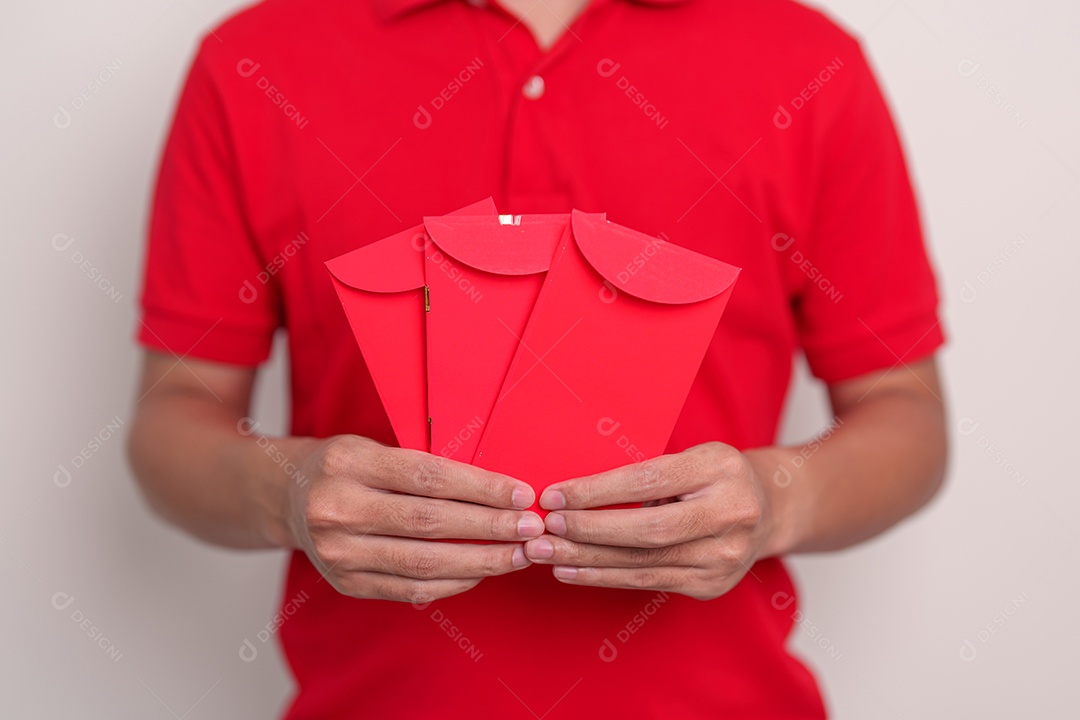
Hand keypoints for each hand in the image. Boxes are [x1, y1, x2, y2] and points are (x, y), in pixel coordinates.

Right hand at [287, 435, 543, 602]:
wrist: (288, 497)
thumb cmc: (347, 466)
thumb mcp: (375, 447)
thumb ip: (424, 467)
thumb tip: (499, 491)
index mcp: (348, 463)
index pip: (428, 477)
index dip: (481, 488)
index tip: (521, 494)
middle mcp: (337, 509)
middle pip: (429, 522)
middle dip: (490, 527)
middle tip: (532, 528)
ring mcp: (338, 553)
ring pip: (424, 562)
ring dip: (481, 561)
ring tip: (518, 554)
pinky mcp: (345, 584)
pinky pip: (411, 588)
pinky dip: (454, 581)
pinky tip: (483, 571)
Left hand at [522, 442, 774, 599]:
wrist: (768, 509)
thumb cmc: (714, 476)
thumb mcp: (691, 456)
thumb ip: (647, 473)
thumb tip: (575, 494)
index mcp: (719, 470)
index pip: (647, 482)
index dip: (597, 491)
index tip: (554, 495)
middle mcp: (730, 515)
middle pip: (647, 530)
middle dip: (588, 530)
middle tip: (544, 528)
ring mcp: (725, 556)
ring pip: (643, 562)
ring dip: (587, 560)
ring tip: (546, 553)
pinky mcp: (712, 585)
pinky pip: (649, 582)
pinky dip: (606, 577)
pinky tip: (573, 571)